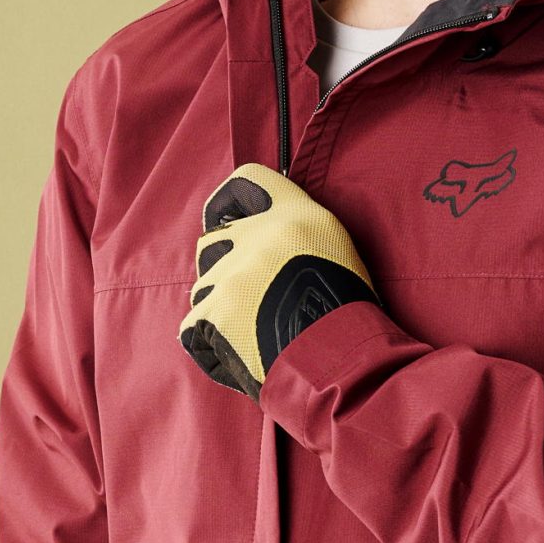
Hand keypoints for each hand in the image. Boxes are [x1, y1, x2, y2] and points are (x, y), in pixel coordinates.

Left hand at [180, 162, 382, 402]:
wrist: (341, 361)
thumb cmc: (349, 315)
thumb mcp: (339, 253)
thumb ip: (301, 235)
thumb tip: (272, 237)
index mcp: (295, 215)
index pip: (246, 181)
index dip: (229, 200)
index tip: (226, 217)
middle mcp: (257, 235)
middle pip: (212, 242)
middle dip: (223, 268)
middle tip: (249, 297)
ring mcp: (231, 274)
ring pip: (203, 287)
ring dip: (221, 309)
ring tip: (254, 332)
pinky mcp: (214, 313)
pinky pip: (193, 327)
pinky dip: (211, 343)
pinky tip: (242, 352)